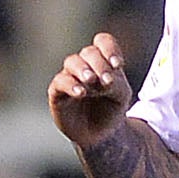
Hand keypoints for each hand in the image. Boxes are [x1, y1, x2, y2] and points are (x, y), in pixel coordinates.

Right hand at [50, 32, 133, 148]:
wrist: (101, 135)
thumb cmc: (111, 110)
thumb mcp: (121, 94)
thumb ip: (115, 81)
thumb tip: (102, 78)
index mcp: (102, 61)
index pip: (103, 42)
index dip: (109, 48)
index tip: (118, 64)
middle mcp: (84, 66)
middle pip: (89, 52)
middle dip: (99, 64)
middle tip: (107, 80)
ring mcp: (69, 77)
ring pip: (72, 62)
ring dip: (83, 69)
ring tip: (91, 80)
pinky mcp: (57, 92)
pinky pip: (60, 81)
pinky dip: (71, 85)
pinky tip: (81, 92)